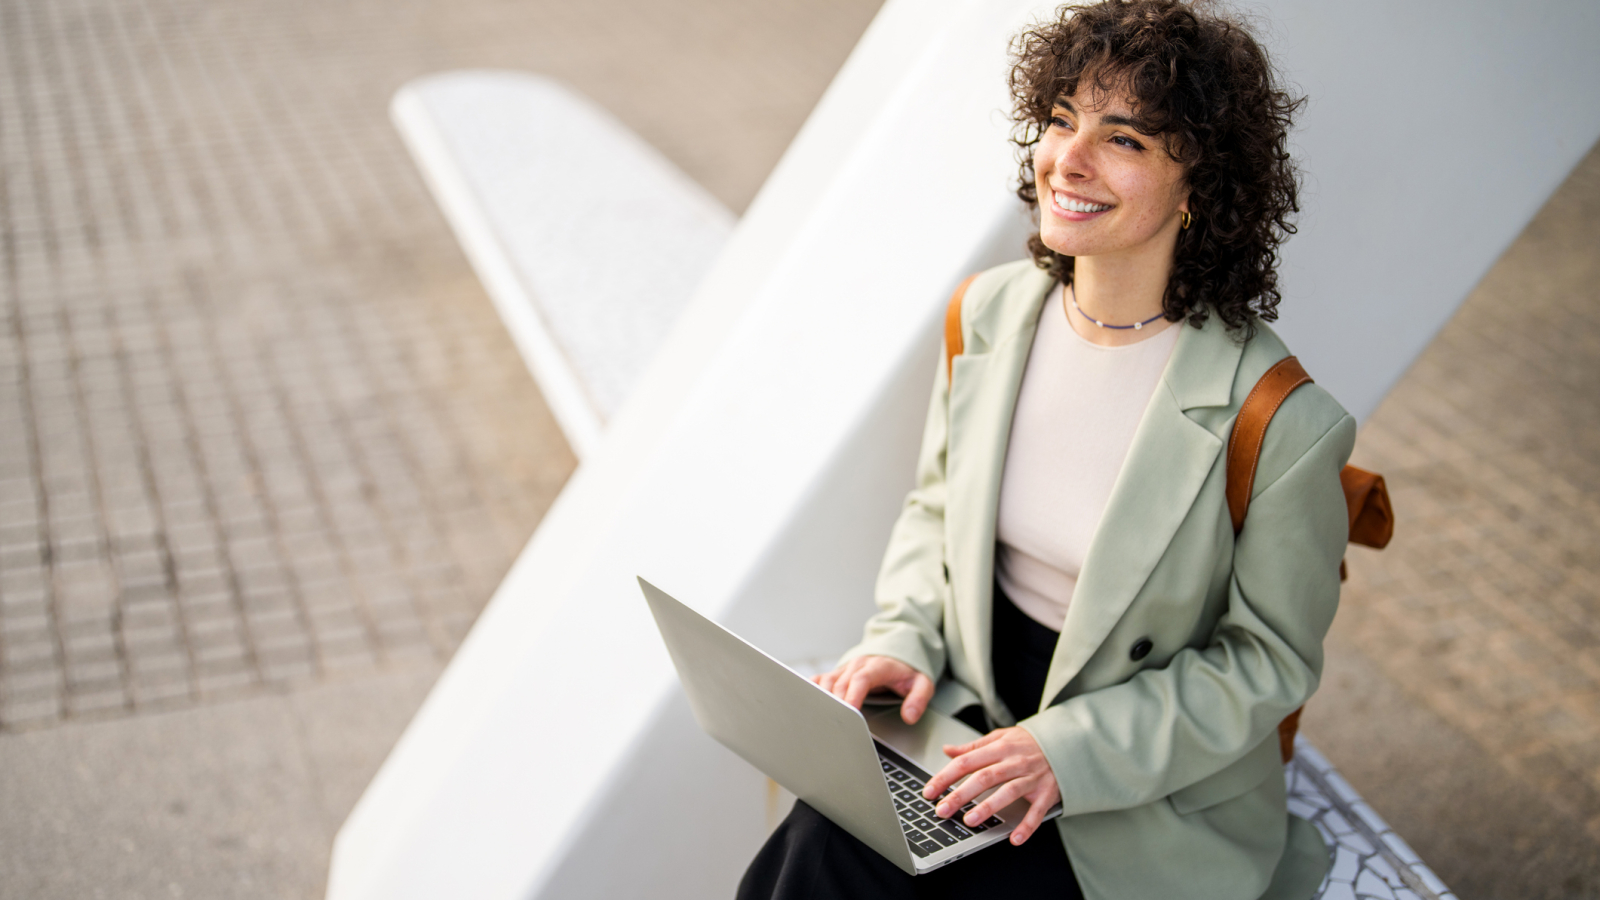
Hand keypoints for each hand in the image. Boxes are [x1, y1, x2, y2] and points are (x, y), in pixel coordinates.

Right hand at [813, 656, 934, 724]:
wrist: (899, 651)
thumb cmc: (907, 670)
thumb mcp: (922, 683)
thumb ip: (918, 699)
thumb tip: (909, 716)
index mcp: (878, 666)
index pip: (861, 679)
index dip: (853, 695)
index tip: (849, 712)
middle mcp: (858, 665)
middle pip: (841, 683)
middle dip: (836, 704)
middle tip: (834, 724)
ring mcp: (845, 668)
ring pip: (827, 682)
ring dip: (823, 699)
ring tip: (820, 718)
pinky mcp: (838, 672)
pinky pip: (820, 679)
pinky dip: (813, 691)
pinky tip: (810, 704)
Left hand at [921, 727, 1060, 844]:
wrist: (1067, 742)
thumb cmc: (1028, 743)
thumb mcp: (1000, 737)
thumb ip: (973, 747)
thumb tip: (948, 750)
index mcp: (999, 747)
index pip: (966, 762)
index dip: (946, 777)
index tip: (929, 791)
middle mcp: (1014, 762)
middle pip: (983, 777)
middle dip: (960, 795)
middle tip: (942, 810)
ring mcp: (1031, 777)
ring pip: (1007, 791)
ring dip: (988, 807)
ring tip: (970, 821)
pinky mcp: (1047, 792)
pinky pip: (1037, 811)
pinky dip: (1027, 825)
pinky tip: (1014, 838)